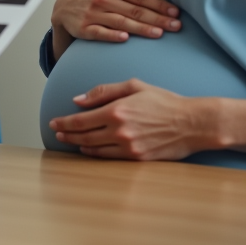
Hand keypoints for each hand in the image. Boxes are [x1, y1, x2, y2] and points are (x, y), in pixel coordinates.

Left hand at [48, 78, 218, 160]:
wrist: (192, 123)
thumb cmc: (165, 101)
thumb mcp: (134, 86)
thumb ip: (104, 91)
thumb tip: (78, 100)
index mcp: (116, 111)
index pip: (81, 120)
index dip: (64, 123)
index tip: (54, 123)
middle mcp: (119, 131)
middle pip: (84, 136)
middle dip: (67, 134)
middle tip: (57, 133)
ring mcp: (128, 147)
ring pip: (94, 149)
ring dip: (78, 145)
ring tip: (69, 141)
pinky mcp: (137, 158)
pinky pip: (109, 158)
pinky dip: (95, 154)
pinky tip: (89, 150)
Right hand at [51, 0, 179, 58]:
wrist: (62, 7)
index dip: (159, 4)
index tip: (176, 12)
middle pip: (135, 10)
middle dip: (158, 18)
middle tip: (176, 25)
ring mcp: (93, 13)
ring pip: (122, 22)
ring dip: (142, 28)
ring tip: (160, 33)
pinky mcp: (84, 28)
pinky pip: (100, 32)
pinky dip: (112, 35)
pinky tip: (126, 38)